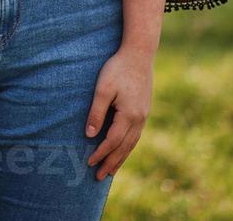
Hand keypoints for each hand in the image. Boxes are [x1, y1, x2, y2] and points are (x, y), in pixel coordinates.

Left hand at [86, 48, 153, 180]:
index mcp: (129, 115)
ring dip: (121, 158)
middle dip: (111, 163)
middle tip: (100, 177)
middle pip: (124, 148)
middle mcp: (139, 119)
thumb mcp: (103, 89)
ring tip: (111, 170)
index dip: (100, 153)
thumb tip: (89, 135)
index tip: (89, 163)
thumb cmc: (117, 69)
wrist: (139, 55)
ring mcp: (144, 116)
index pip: (112, 141)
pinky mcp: (143, 111)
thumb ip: (97, 113)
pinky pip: (135, 136)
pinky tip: (122, 150)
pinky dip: (128, 147)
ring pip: (132, 144)